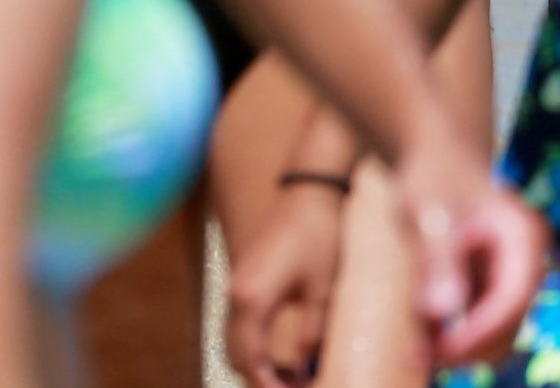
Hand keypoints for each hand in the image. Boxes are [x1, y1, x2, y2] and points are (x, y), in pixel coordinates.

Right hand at [224, 176, 347, 387]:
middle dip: (258, 381)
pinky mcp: (244, 280)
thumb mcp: (325, 288)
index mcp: (252, 297)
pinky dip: (254, 348)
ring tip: (288, 383)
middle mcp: (235, 293)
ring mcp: (237, 285)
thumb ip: (314, 332)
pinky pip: (239, 325)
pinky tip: (283, 359)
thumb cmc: (319, 234)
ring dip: (255, 366)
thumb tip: (308, 367)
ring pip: (233, 341)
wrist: (308, 191)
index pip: (250, 359)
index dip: (267, 386)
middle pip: (234, 354)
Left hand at [397, 145, 547, 372]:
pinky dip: (453, 331)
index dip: (479, 332)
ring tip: (416, 348)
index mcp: (524, 239)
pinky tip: (422, 333)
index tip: (441, 350)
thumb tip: (442, 310)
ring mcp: (511, 275)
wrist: (431, 153)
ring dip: (459, 344)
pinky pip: (478, 319)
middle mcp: (526, 261)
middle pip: (508, 325)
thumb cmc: (432, 173)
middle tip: (420, 357)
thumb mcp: (429, 212)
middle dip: (468, 346)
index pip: (511, 301)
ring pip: (493, 330)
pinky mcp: (492, 282)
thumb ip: (437, 259)